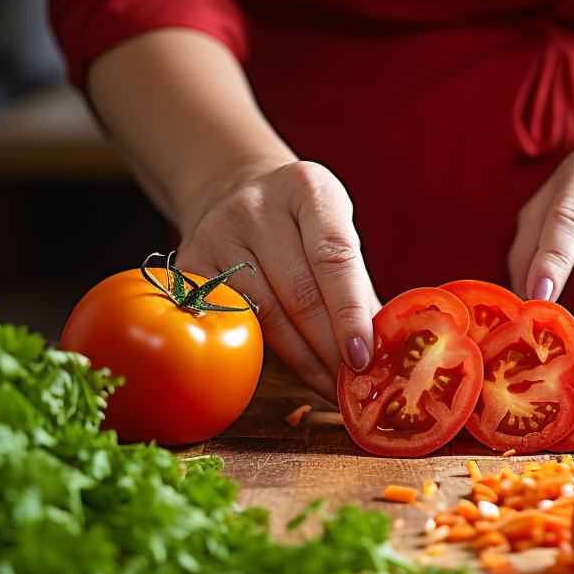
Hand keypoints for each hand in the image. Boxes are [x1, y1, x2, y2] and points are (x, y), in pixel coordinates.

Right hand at [174, 161, 380, 401]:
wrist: (235, 190)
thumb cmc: (301, 221)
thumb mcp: (336, 229)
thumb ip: (357, 283)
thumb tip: (383, 348)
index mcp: (308, 188)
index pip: (334, 257)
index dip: (350, 312)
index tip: (364, 356)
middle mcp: (257, 206)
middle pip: (299, 293)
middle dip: (330, 348)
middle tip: (352, 384)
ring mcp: (218, 233)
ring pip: (266, 315)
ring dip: (304, 360)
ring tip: (330, 384)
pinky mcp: (190, 263)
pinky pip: (235, 321)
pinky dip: (268, 354)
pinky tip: (294, 370)